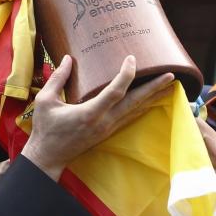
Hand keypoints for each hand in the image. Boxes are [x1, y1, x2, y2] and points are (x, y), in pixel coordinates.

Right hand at [22, 55, 175, 180]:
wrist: (48, 157)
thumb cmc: (45, 129)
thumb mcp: (45, 101)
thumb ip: (57, 79)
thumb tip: (67, 58)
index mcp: (90, 113)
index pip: (115, 91)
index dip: (126, 74)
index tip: (131, 58)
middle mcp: (104, 122)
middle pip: (135, 102)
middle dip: (154, 88)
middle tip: (171, 75)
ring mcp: (108, 128)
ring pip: (135, 110)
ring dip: (152, 97)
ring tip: (168, 85)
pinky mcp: (107, 132)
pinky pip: (130, 117)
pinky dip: (142, 107)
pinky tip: (150, 101)